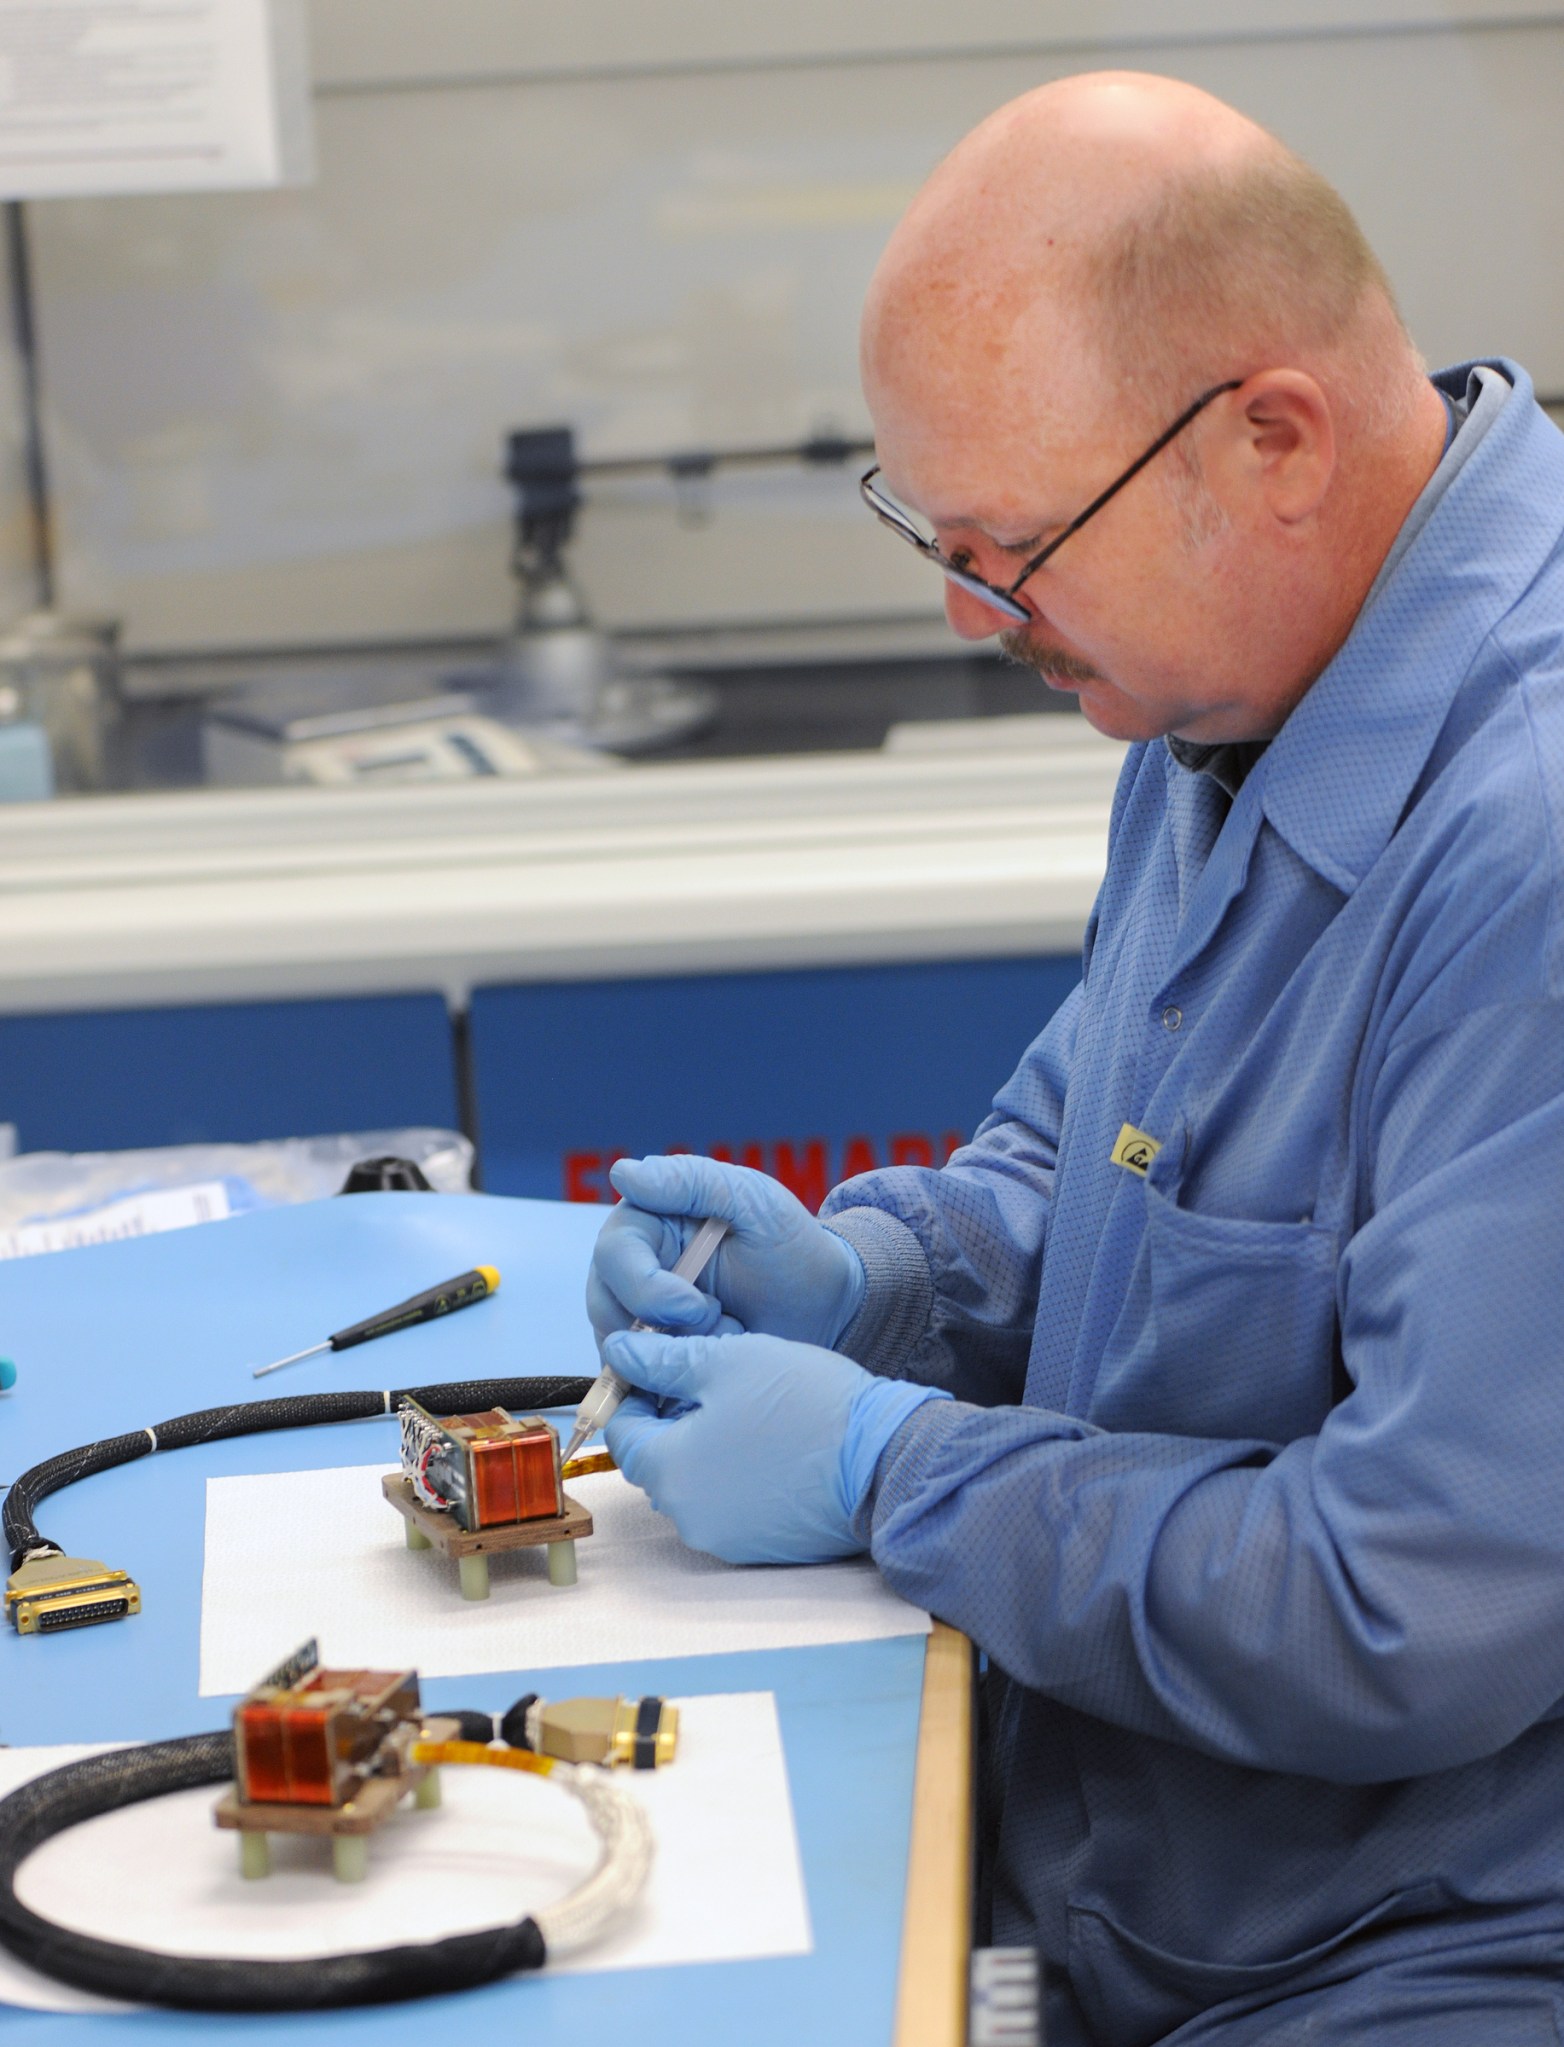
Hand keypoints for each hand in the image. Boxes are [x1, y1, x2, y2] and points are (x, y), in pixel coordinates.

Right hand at [585, 1154, 864, 1351]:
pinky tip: (716, 1365)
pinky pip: (639, 1379)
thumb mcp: (751, 1200)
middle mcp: (632, 1269)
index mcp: (647, 1223)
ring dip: (672, 1354)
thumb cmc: (787, 1243)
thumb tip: (623, 1172)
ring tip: (727, 1338)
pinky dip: (675, 1380)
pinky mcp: (654, 1357)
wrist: (820, 1303)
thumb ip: (690, 1181)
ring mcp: (639, 1317)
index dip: (644, 1287)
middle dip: (658, 1327)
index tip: (694, 1306)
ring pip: (619, 1347)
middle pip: (604, 1305)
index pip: (613, 1255)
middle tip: (714, 1324)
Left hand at [603, 1328, 945, 1563]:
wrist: (885, 1457)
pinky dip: (739, 1475)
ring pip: (696, 1482)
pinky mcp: (762, 1547)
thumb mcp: (727, 1362)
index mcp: (670, 1471)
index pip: (624, 1431)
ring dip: (708, 1447)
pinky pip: (731, 1504)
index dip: (638, 1391)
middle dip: (675, 1419)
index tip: (665, 1366)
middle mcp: (688, 1516)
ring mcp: (727, 1538)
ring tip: (751, 1408)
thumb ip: (665, 1359)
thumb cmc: (806, 1404)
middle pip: (658, 1460)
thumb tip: (618, 1352)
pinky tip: (774, 1444)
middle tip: (716, 1381)